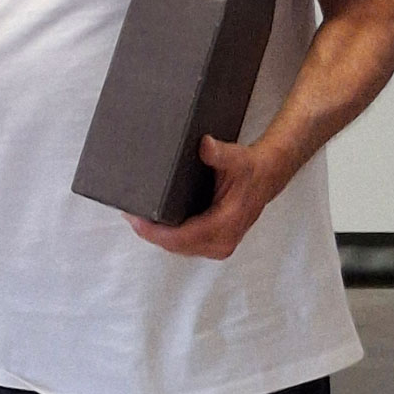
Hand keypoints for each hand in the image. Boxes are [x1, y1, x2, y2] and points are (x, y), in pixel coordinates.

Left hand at [125, 134, 287, 259]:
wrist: (265, 176)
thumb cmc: (249, 168)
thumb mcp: (236, 157)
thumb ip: (219, 153)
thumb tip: (205, 145)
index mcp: (226, 224)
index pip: (183, 237)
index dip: (156, 232)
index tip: (135, 219)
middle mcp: (222, 241)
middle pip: (176, 246)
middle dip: (150, 233)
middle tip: (128, 213)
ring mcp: (218, 245)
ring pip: (178, 248)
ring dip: (157, 236)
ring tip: (136, 217)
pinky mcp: (214, 243)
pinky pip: (184, 245)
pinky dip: (168, 236)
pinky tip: (153, 223)